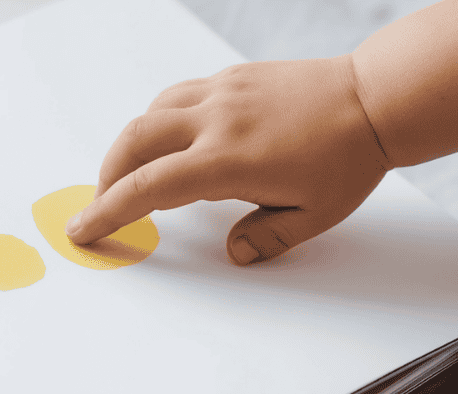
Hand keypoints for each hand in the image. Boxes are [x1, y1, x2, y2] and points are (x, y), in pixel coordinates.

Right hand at [66, 55, 389, 264]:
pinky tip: (171, 138)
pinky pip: (177, 95)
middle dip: (107, 176)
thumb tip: (233, 252)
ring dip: (130, 146)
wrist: (374, 98)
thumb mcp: (313, 215)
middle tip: (104, 204)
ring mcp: (221, 93)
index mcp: (228, 160)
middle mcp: (215, 120)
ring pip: (150, 114)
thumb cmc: (349, 157)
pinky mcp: (231, 77)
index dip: (108, 212)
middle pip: (133, 142)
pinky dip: (159, 120)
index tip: (83, 229)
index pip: (148, 189)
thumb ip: (265, 238)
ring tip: (134, 174)